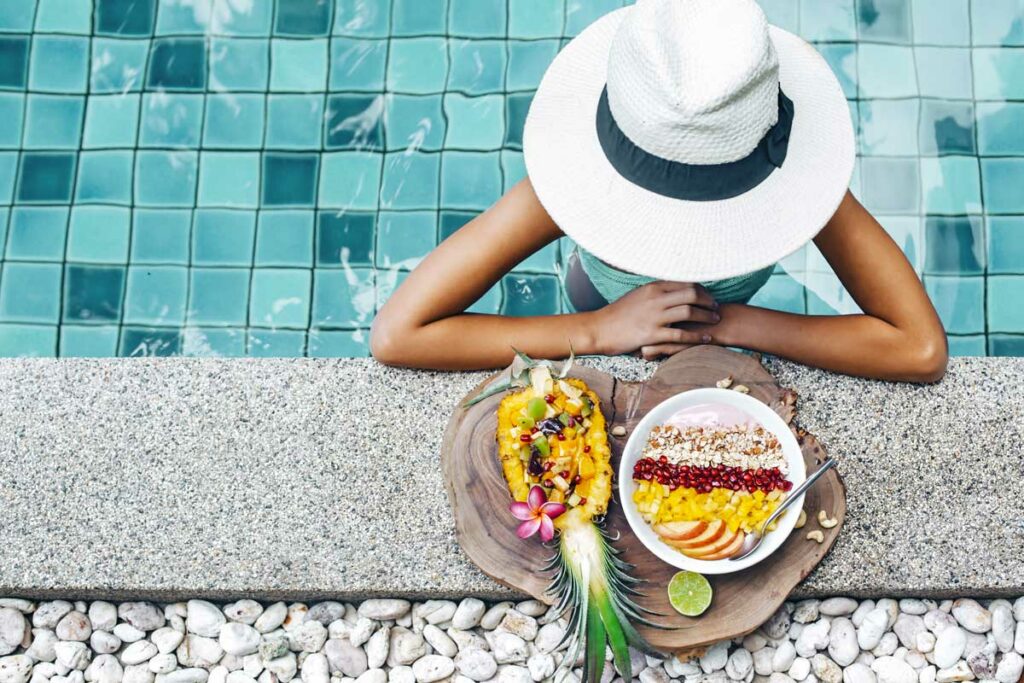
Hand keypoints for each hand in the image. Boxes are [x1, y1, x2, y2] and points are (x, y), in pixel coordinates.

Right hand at [591, 281, 719, 359]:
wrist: (599, 329)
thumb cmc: (618, 314)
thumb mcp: (637, 296)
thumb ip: (656, 292)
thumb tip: (673, 290)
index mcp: (652, 287)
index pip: (685, 283)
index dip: (702, 289)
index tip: (709, 296)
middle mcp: (655, 299)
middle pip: (691, 294)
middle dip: (708, 300)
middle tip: (716, 308)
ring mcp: (654, 317)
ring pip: (689, 312)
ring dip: (706, 316)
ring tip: (715, 321)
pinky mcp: (651, 334)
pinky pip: (680, 335)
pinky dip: (696, 336)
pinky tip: (706, 338)